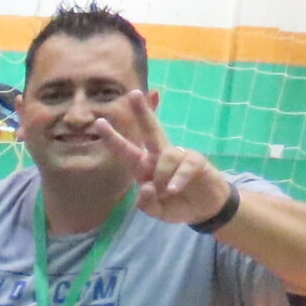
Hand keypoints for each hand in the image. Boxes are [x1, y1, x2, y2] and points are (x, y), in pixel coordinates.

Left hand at [96, 91, 230, 226]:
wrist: (205, 208)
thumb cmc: (176, 204)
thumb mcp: (158, 211)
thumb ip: (147, 204)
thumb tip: (146, 188)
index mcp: (144, 167)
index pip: (127, 150)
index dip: (114, 138)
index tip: (100, 122)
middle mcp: (159, 157)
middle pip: (150, 130)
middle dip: (142, 112)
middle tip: (133, 94)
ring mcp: (179, 156)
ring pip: (165, 156)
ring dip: (162, 176)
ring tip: (166, 192)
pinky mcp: (196, 160)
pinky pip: (184, 165)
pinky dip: (177, 179)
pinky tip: (173, 190)